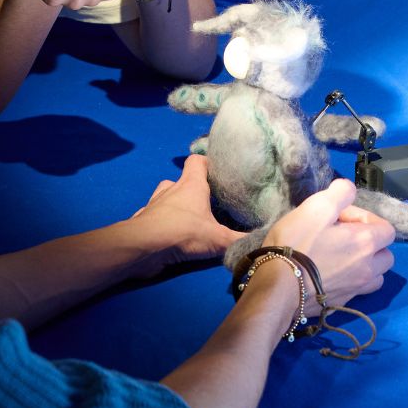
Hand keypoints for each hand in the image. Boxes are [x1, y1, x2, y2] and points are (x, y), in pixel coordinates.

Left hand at [127, 155, 243, 275]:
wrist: (143, 247)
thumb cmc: (183, 232)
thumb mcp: (219, 239)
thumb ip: (241, 240)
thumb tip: (264, 240)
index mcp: (190, 184)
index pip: (197, 161)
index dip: (207, 163)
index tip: (218, 173)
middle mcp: (171, 189)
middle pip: (183, 181)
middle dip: (194, 191)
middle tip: (209, 205)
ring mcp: (154, 203)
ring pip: (167, 198)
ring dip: (177, 206)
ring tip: (191, 221)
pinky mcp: (144, 219)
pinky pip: (156, 216)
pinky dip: (163, 222)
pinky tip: (171, 235)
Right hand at [265, 179, 394, 306]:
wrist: (279, 287)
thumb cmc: (298, 243)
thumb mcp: (317, 206)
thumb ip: (340, 193)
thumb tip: (349, 189)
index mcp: (367, 242)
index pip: (387, 228)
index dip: (365, 218)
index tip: (341, 218)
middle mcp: (369, 268)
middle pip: (386, 254)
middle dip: (371, 244)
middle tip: (343, 238)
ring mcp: (356, 289)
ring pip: (376, 276)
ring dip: (366, 266)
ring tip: (342, 259)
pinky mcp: (341, 303)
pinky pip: (357, 291)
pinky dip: (352, 282)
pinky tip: (331, 275)